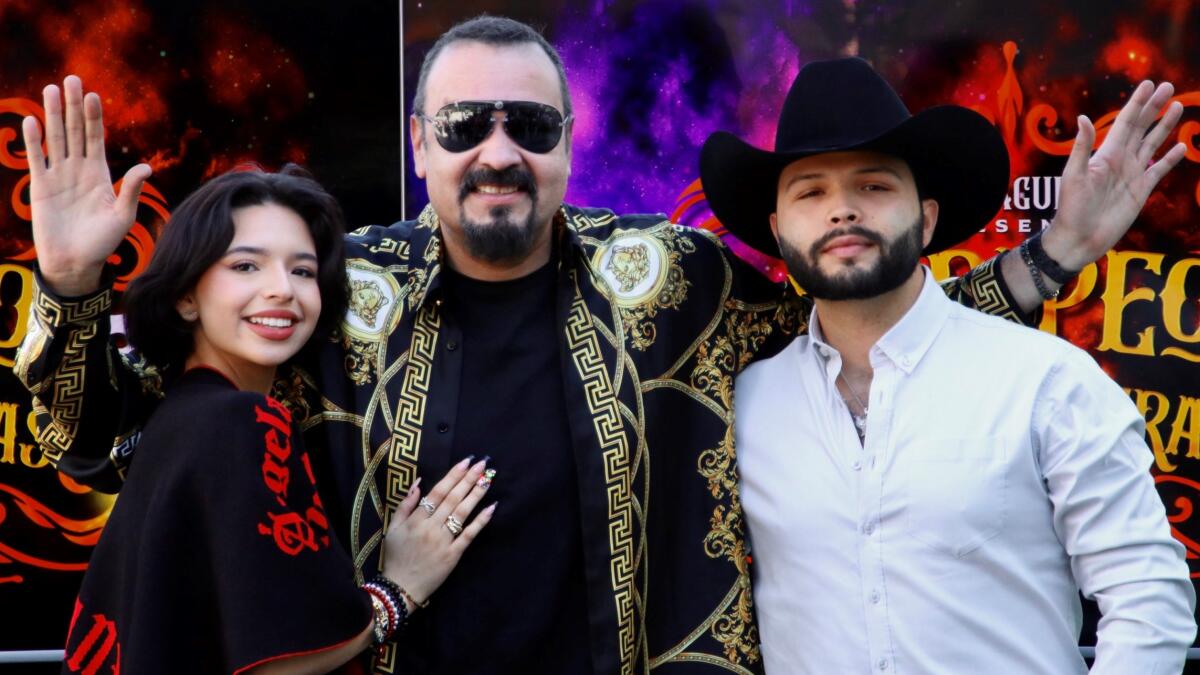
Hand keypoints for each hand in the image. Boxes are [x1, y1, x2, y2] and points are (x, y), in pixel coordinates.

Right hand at [22, 75, 151, 295]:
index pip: (97, 138)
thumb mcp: (122, 216)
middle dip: (74, 106)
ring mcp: (59, 176)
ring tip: (51, 90)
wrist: (76, 262)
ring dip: (54, 115)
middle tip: (71, 79)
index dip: (95, 117)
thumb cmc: (103, 242)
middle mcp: (79, 169)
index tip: (93, 95)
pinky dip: (35, 141)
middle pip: (76, 131)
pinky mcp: (41, 186)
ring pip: (56, 139)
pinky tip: (32, 121)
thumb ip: (131, 190)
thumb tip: (146, 167)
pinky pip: (38, 159)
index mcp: (100, 173)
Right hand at [381, 457, 495, 609]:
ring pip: (462, 513)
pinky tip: (491, 508)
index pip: (437, 492)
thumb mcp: (392, 529)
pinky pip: (469, 535)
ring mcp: (443, 541)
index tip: (465, 461)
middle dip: (468, 479)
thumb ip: (405, 505)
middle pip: (453, 499)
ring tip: (488, 479)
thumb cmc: (396, 557)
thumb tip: (418, 482)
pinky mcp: (454, 555)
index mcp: (416, 520)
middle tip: (483, 463)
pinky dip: (480, 521)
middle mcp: (430, 528)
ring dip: (476, 494)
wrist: (401, 588)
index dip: (452, 476)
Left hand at [1042, 80, 1186, 270]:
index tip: (1149, 84)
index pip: (1124, 122)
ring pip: (1152, 144)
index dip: (1137, 103)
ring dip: (1164, 126)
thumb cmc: (1071, 208)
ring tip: (1177, 106)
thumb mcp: (1074, 176)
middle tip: (1168, 86)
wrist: (1080, 238)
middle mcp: (1120, 160)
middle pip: (1141, 128)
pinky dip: (1170, 159)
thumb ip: (1082, 147)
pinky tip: (1181, 147)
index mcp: (1105, 154)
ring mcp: (1132, 174)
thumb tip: (1084, 118)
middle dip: (1153, 107)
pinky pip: (1158, 170)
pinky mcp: (1141, 191)